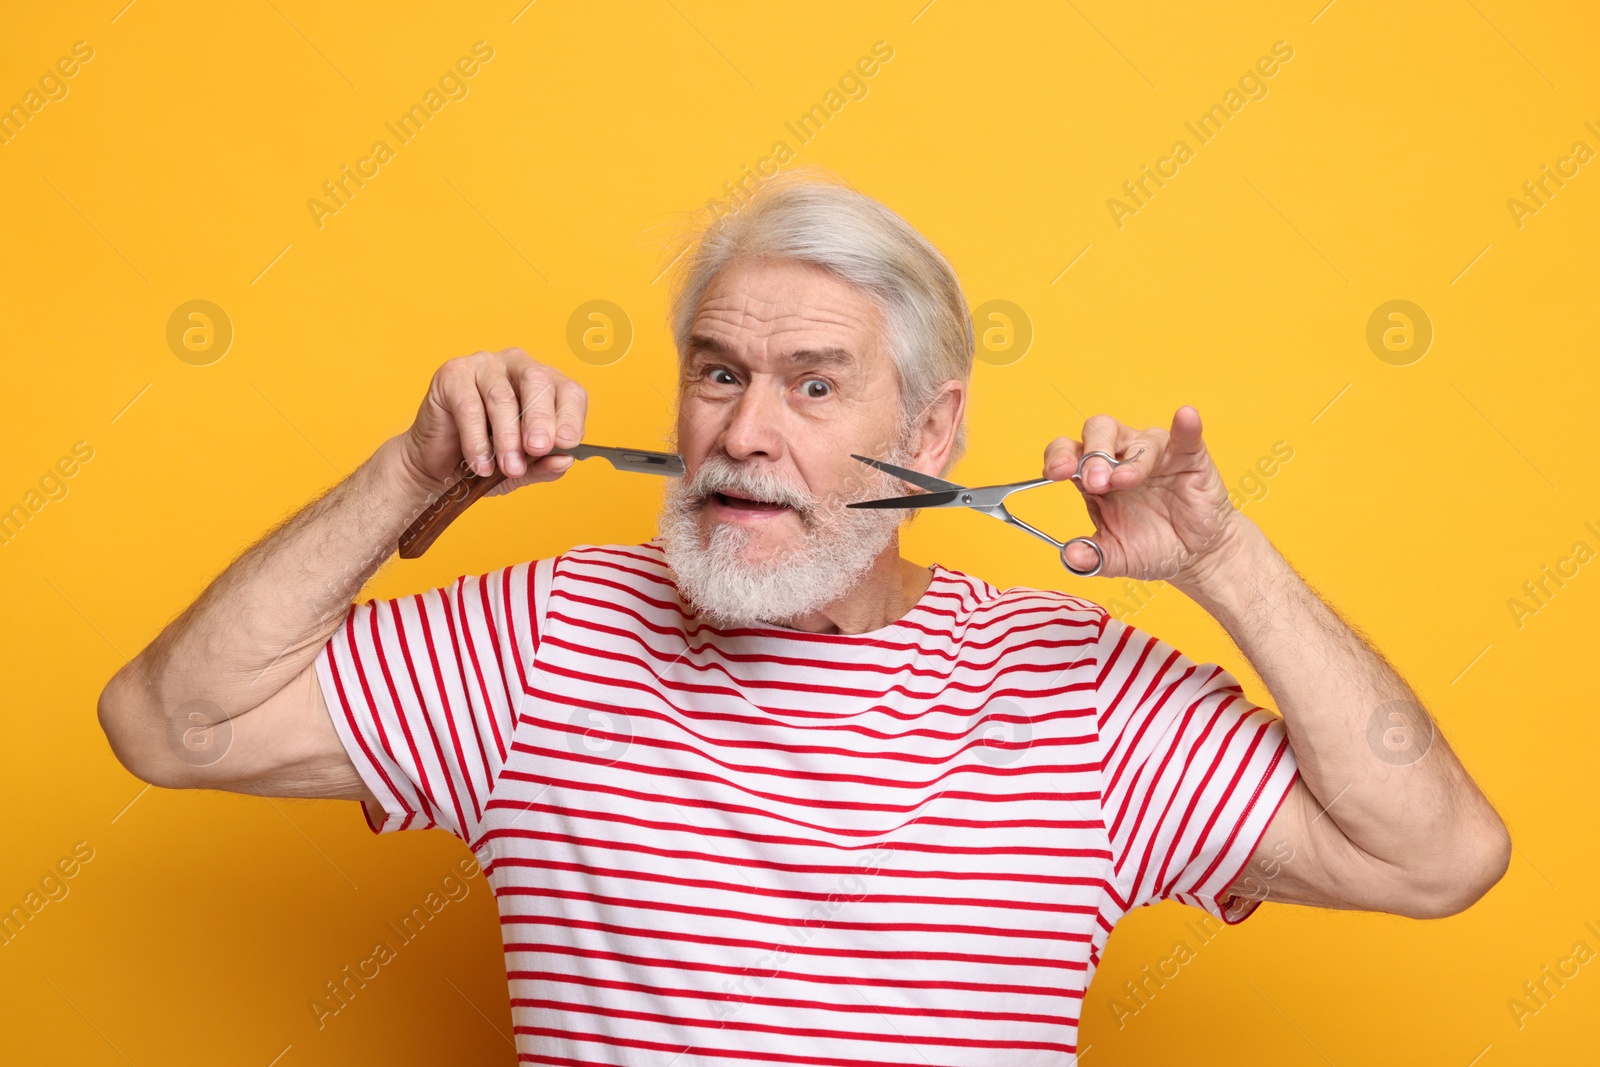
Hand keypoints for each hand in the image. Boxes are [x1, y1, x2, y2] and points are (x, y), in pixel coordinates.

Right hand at [398, 349, 587, 496]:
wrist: (439, 467)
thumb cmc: (486, 459)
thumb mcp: (521, 470)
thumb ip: (544, 465)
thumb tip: (564, 460)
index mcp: (545, 385)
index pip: (569, 391)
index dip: (571, 416)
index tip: (568, 444)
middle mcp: (518, 366)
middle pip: (537, 381)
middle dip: (540, 419)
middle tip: (539, 448)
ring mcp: (484, 365)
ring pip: (502, 396)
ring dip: (507, 436)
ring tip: (509, 468)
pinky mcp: (452, 374)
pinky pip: (469, 406)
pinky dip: (476, 440)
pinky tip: (480, 464)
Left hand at [1042, 405, 1245, 585]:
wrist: (1194, 557)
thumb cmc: (1151, 548)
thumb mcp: (1115, 558)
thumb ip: (1092, 558)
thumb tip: (1071, 557)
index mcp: (1094, 477)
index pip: (1068, 452)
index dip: (1058, 456)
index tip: (1055, 473)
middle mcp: (1120, 457)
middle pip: (1097, 432)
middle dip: (1092, 453)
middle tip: (1094, 481)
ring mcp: (1154, 454)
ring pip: (1136, 438)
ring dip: (1129, 459)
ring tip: (1125, 481)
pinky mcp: (1188, 456)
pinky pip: (1185, 436)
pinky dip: (1185, 426)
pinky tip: (1185, 417)